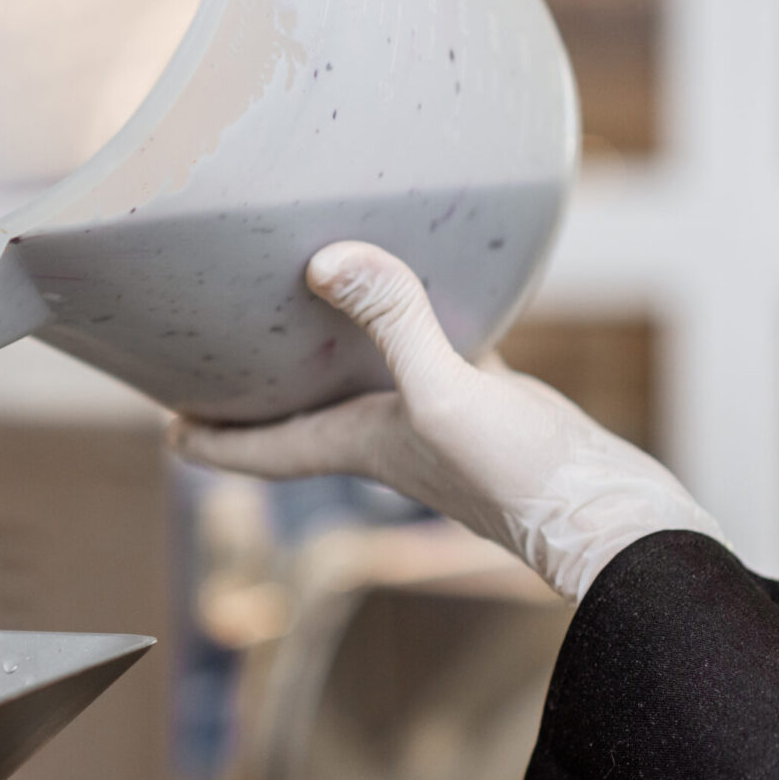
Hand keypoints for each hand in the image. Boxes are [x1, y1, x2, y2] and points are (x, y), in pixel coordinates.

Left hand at [169, 242, 723, 600]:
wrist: (616, 520)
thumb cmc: (522, 476)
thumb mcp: (447, 393)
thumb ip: (392, 322)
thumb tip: (325, 260)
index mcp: (352, 445)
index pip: (253, 448)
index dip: (204, 439)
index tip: (163, 424)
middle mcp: (382, 437)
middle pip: (294, 414)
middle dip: (253, 392)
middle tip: (213, 354)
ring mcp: (435, 422)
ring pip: (360, 380)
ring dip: (327, 356)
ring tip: (302, 305)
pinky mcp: (487, 405)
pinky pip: (430, 353)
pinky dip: (413, 325)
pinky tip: (427, 284)